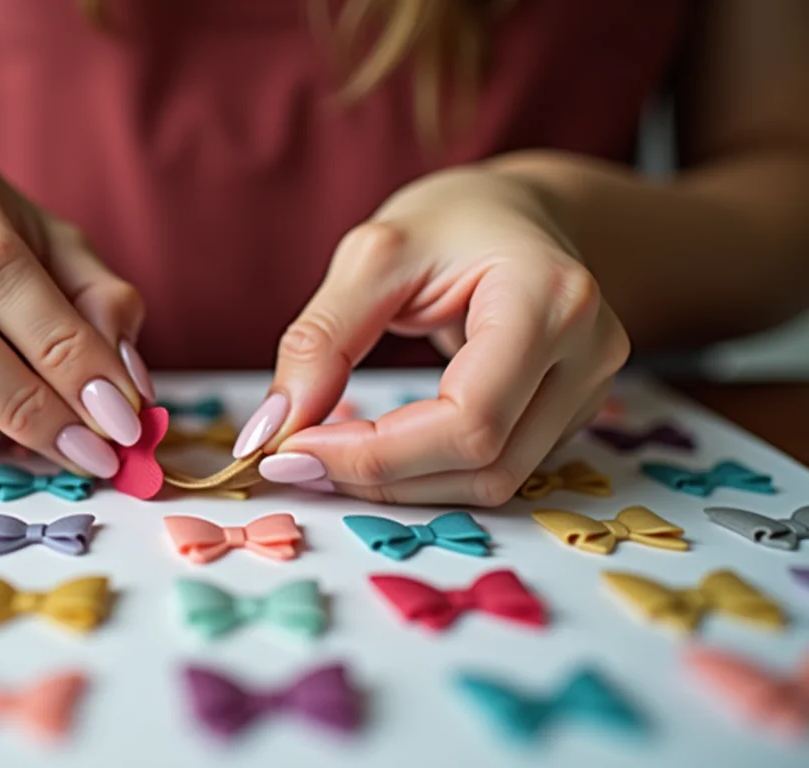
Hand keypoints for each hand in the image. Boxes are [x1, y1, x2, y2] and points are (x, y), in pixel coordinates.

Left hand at [235, 166, 629, 504]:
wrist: (519, 214)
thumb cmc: (453, 221)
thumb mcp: (373, 255)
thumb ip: (321, 338)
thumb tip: (275, 430)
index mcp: (550, 300)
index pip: (469, 418)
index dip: (377, 454)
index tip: (295, 450)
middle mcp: (587, 352)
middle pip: (485, 463)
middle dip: (380, 475)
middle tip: (299, 457)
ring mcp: (588, 390)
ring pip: (494, 482)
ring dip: (401, 485)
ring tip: (331, 450)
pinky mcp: (570, 416)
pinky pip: (497, 470)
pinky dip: (426, 472)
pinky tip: (379, 446)